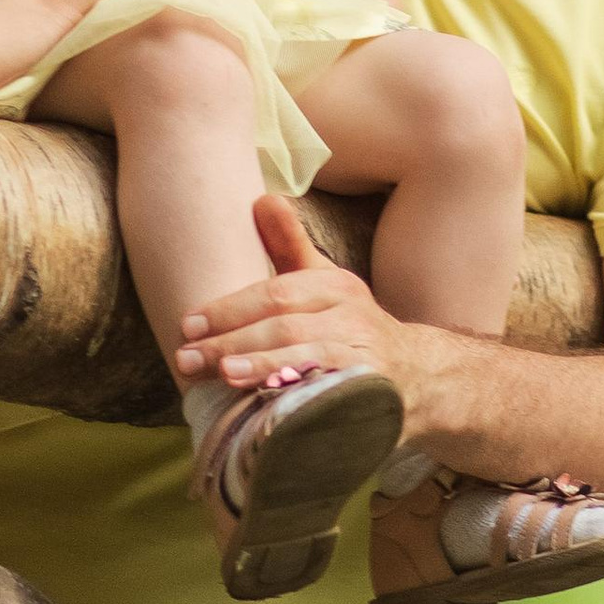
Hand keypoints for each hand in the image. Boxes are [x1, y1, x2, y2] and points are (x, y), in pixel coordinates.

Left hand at [175, 196, 453, 420]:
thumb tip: (261, 197)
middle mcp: (353, 317)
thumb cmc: (350, 326)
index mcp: (336, 286)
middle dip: (231, 341)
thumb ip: (289, 245)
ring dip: (262, 366)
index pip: (277, 292)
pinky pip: (331, 393)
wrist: (417, 376)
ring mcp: (366, 357)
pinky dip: (298, 396)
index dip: (230, 308)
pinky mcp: (373, 394)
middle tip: (187, 358)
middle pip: (286, 326)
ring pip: (308, 358)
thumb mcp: (324, 283)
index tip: (188, 324)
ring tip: (222, 374)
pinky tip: (266, 406)